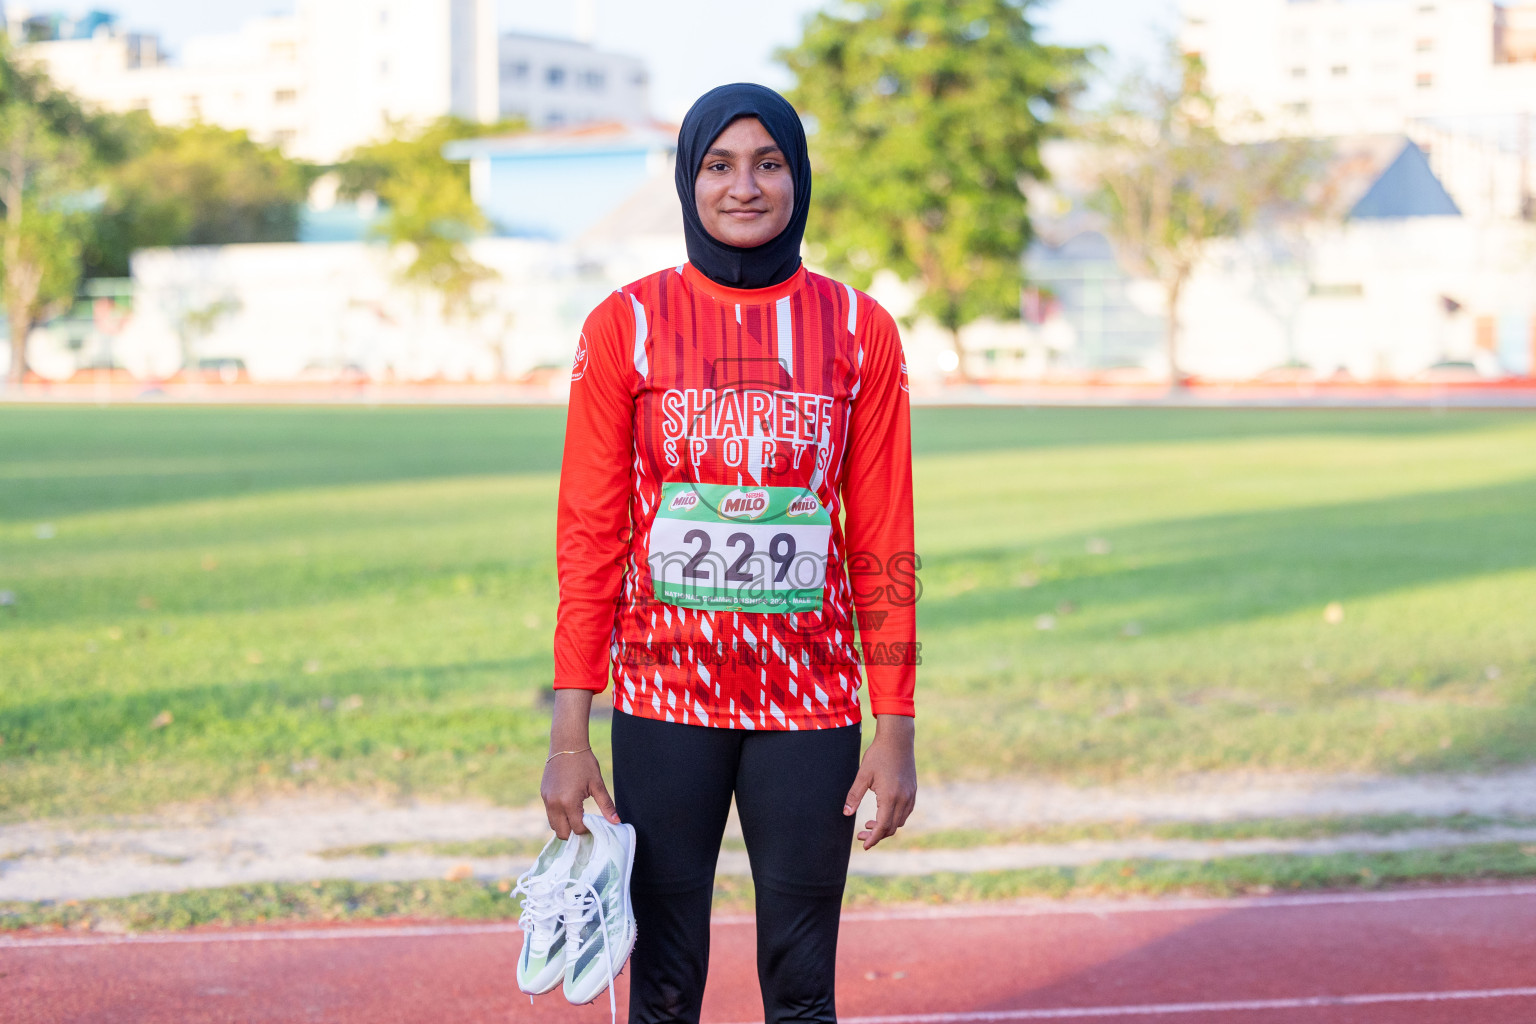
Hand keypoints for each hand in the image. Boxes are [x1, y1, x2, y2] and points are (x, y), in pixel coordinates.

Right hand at [540, 689, 620, 838]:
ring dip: (565, 824)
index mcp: (568, 803)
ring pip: (553, 824)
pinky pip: (549, 813)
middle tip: (586, 823)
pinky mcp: (543, 794)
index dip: (587, 830)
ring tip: (578, 814)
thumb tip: (617, 822)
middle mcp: (554, 804)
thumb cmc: (584, 763)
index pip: (577, 829)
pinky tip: (570, 806)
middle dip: (574, 832)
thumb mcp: (597, 784)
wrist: (566, 745)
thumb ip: (606, 805)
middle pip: (562, 832)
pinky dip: (558, 815)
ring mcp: (546, 800)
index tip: (595, 824)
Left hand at [842, 714, 915, 849]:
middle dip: (877, 835)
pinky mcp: (913, 791)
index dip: (873, 839)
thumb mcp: (863, 775)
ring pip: (900, 821)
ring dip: (886, 827)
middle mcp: (903, 799)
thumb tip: (846, 813)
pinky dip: (895, 818)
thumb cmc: (878, 755)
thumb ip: (854, 796)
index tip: (864, 845)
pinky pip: (906, 812)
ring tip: (869, 823)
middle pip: (892, 827)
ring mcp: (910, 795)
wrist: (898, 739)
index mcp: (890, 797)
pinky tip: (883, 813)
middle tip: (861, 834)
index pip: (882, 827)